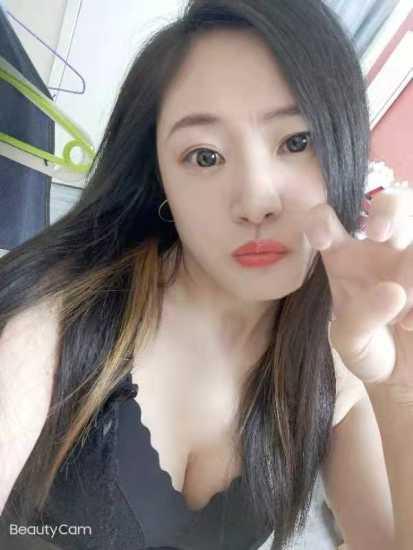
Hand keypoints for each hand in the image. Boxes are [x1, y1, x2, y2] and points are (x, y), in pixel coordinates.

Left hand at [302, 183, 412, 386]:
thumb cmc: (368, 350)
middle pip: (392, 202)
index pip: (327, 220)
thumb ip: (360, 318)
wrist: (403, 376)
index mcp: (343, 257)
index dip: (321, 220)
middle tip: (381, 235)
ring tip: (404, 304)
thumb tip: (394, 291)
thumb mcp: (351, 341)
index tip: (323, 240)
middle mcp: (381, 249)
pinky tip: (411, 324)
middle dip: (389, 209)